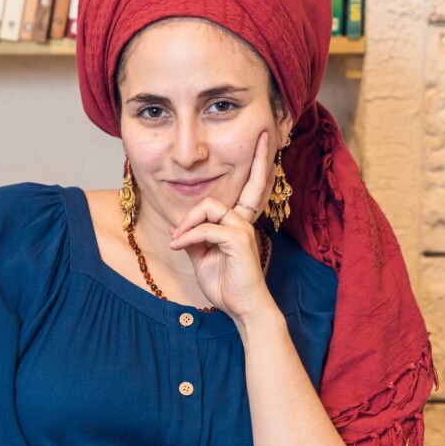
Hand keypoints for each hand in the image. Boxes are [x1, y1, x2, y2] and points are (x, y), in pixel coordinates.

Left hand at [168, 129, 276, 325]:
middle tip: (267, 135)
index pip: (249, 190)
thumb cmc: (226, 286)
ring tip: (178, 240)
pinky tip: (179, 247)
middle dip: (261, 158)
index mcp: (239, 224)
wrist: (243, 310)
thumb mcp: (203, 260)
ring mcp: (244, 229)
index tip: (266, 145)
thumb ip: (194, 240)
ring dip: (188, 221)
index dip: (258, 167)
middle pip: (252, 183)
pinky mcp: (239, 240)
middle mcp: (245, 221)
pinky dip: (189, 236)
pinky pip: (207, 229)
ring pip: (211, 206)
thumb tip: (176, 229)